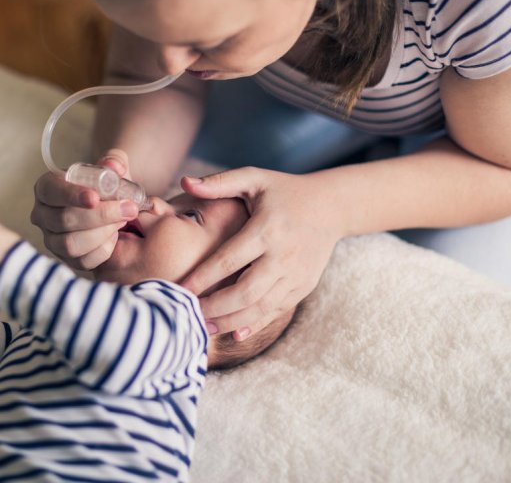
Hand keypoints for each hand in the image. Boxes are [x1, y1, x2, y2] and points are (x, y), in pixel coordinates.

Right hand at [30, 149, 139, 269]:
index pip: (52, 191)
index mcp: (47, 187)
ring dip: (103, 233)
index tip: (95, 197)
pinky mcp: (66, 259)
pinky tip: (114, 236)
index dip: (72, 195)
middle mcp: (43, 215)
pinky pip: (82, 261)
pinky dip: (103, 250)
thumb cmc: (105, 185)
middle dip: (101, 215)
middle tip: (128, 208)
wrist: (111, 205)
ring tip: (122, 221)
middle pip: (64, 220)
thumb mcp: (110, 168)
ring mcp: (52, 239)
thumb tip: (114, 166)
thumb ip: (114, 162)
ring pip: (71, 244)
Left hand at [180, 167, 344, 339]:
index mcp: (266, 229)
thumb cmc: (283, 190)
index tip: (179, 289)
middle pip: (245, 292)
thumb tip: (185, 181)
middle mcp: (283, 255)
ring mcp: (296, 274)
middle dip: (214, 307)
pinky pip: (276, 310)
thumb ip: (219, 182)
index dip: (202, 277)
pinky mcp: (304, 286)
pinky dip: (254, 324)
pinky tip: (232, 332)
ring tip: (204, 327)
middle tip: (187, 313)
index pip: (228, 260)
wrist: (331, 206)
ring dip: (230, 321)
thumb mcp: (254, 178)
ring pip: (260, 307)